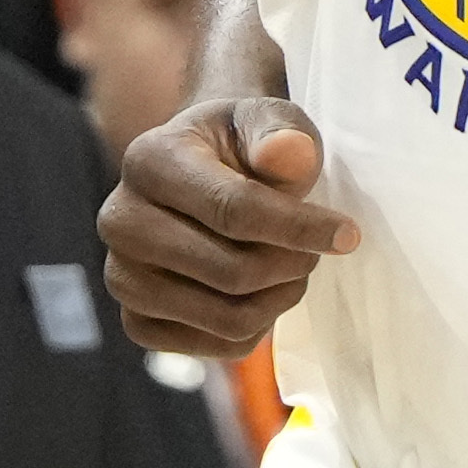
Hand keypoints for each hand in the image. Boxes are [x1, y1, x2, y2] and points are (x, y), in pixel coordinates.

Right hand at [105, 85, 350, 356]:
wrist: (202, 174)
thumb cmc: (242, 146)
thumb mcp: (266, 119)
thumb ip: (280, 130)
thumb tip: (287, 153)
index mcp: (148, 160)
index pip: (234, 210)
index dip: (299, 229)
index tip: (348, 236)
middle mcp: (119, 220)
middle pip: (232, 272)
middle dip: (292, 266)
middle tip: (313, 251)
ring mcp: (121, 276)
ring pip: (227, 318)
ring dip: (278, 299)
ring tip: (290, 269)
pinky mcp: (135, 322)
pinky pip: (215, 347)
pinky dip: (255, 328)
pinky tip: (260, 293)